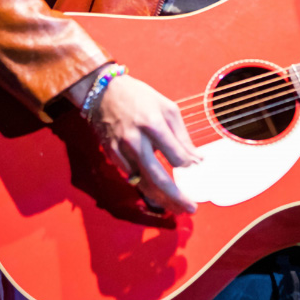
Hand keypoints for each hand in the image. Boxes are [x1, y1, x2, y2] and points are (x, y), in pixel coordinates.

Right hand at [67, 70, 201, 214]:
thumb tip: (196, 159)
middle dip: (176, 197)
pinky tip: (158, 195)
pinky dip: (145, 188)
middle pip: (157, 177)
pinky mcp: (112, 156)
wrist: (102, 91)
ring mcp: (121, 150)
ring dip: (161, 199)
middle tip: (191, 208)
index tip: (194, 166)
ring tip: (177, 208)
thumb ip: (182, 136)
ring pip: (142, 183)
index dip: (187, 164)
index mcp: (152, 124)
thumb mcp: (167, 108)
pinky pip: (131, 177)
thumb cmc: (139, 97)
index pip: (175, 156)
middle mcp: (135, 140)